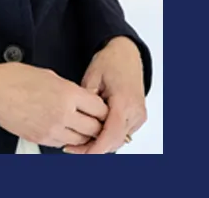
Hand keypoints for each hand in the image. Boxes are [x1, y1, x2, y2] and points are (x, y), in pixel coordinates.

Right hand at [0, 62, 107, 148]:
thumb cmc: (13, 79)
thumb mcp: (49, 75)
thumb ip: (70, 89)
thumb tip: (83, 99)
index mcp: (67, 94)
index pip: (100, 108)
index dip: (103, 108)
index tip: (101, 108)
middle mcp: (62, 114)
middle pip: (94, 127)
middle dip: (97, 124)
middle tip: (95, 120)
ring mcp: (51, 129)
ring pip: (81, 139)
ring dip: (83, 134)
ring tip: (80, 126)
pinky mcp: (40, 138)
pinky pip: (63, 144)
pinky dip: (67, 139)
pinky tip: (64, 130)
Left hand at [67, 37, 146, 153]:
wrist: (126, 55)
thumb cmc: (110, 62)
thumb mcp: (91, 79)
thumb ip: (85, 102)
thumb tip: (77, 120)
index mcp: (124, 102)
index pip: (111, 134)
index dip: (95, 148)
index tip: (79, 153)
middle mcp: (135, 112)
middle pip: (114, 142)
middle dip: (93, 149)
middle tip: (71, 149)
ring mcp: (138, 116)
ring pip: (118, 140)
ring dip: (100, 144)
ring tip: (77, 143)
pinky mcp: (137, 117)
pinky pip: (121, 134)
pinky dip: (107, 137)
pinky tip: (91, 135)